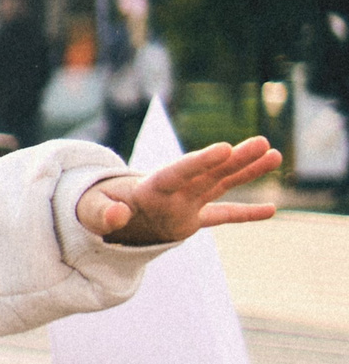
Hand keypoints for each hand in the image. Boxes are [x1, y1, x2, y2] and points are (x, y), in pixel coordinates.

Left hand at [73, 136, 281, 244]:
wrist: (103, 213)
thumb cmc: (94, 207)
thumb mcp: (90, 211)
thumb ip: (103, 213)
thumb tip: (118, 215)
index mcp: (149, 187)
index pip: (177, 172)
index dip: (199, 161)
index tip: (224, 148)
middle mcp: (174, 191)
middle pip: (208, 174)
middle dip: (234, 160)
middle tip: (262, 143)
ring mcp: (185, 203)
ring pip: (221, 185)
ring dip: (247, 172)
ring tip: (274, 155)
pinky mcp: (190, 219)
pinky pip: (221, 215)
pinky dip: (244, 214)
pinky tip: (272, 210)